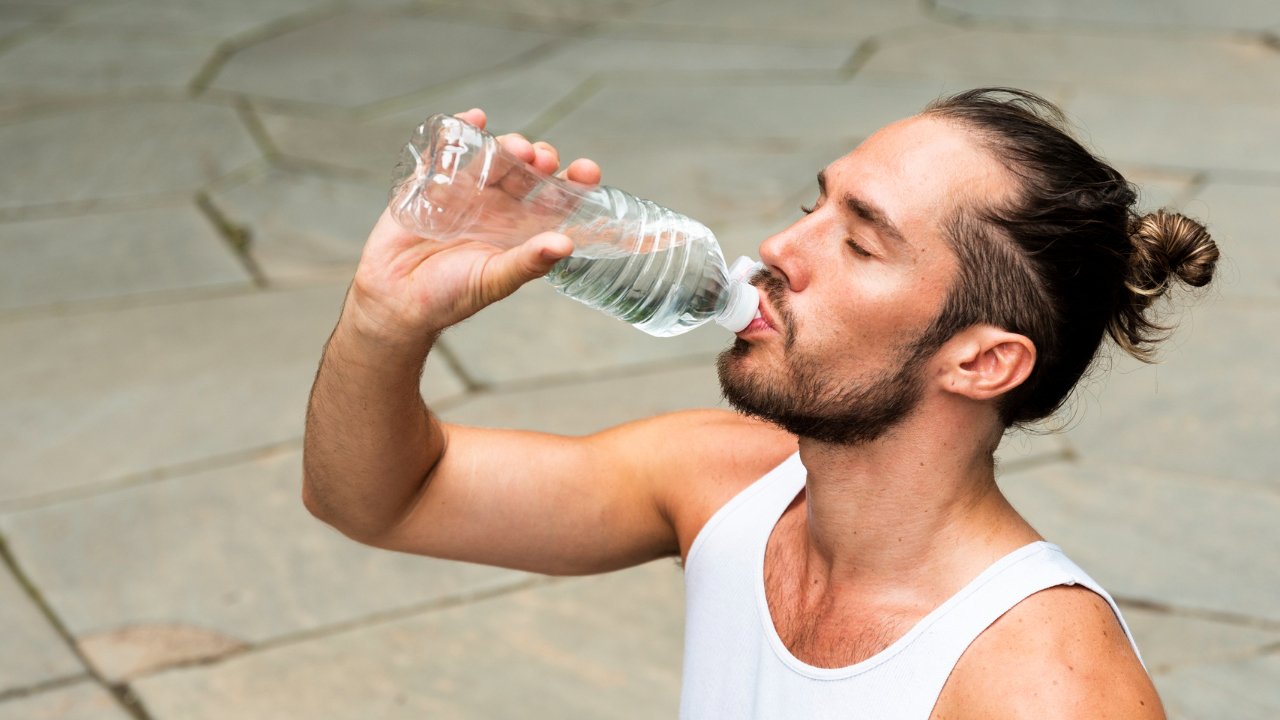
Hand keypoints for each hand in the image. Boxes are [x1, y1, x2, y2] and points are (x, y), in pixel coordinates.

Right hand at [343, 109, 601, 348]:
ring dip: (506, 145)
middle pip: (526, 170)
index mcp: (519, 229)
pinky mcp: (430, 182)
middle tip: (541, 159)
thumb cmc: (449, 297)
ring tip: (514, 148)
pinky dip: (458, 129)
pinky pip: (445, 149)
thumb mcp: (493, 280)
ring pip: (492, 156)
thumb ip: (528, 263)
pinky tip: (474, 118)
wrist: (395, 300)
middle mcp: (497, 206)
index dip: (574, 183)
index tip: (587, 171)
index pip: (555, 199)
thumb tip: (565, 244)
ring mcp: (464, 191)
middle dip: (539, 159)